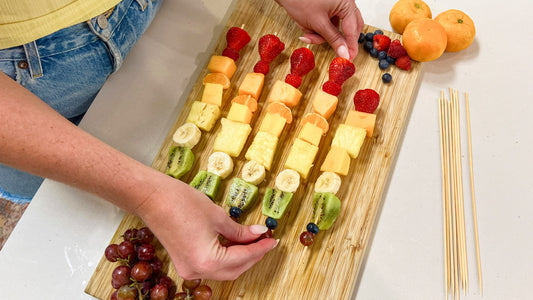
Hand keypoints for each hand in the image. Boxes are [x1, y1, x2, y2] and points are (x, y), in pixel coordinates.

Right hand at [136, 174, 277, 280]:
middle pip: (234, 269)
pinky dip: (225, 256)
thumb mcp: (218, 216)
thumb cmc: (181, 203)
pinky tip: (235, 242)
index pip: (243, 258)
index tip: (273, 240)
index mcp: (208, 261)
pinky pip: (211, 265)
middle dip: (252, 255)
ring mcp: (188, 268)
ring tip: (253, 239)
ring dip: (239, 257)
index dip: (260, 248)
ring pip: (223, 269)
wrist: (152, 198)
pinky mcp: (183, 261)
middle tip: (265, 240)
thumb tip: (257, 233)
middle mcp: (197, 271)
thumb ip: (240, 230)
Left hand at [275, 0, 363, 59]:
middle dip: (335, 39)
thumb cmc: (300, 0)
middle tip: (334, 51)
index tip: (349, 58)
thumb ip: (333, 39)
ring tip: (307, 33)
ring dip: (321, 34)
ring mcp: (336, 4)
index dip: (350, 46)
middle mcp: (344, 2)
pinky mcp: (327, 7)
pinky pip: (328, 23)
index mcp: (346, 3)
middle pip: (348, 27)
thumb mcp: (318, 23)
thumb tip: (344, 53)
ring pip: (336, 27)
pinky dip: (318, 29)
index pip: (353, 29)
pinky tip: (307, 28)